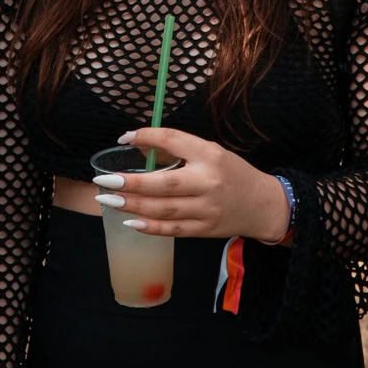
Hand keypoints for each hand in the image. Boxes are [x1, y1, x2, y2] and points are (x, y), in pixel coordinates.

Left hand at [96, 128, 289, 241]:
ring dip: (133, 206)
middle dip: (130, 183)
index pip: (175, 141)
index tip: (124, 137)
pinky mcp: (204, 230)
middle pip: (164, 184)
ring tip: (107, 201)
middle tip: (104, 181)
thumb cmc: (231, 174)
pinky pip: (172, 229)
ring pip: (164, 210)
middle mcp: (208, 183)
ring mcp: (206, 210)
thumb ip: (178, 149)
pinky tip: (129, 222)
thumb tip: (137, 146)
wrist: (263, 205)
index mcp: (210, 156)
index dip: (148, 137)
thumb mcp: (210, 152)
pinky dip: (150, 227)